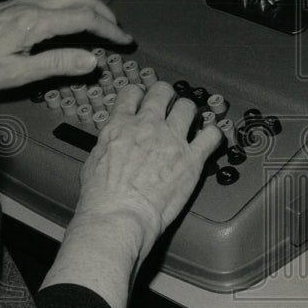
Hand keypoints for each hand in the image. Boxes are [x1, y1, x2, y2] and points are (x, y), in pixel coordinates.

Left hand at [0, 0, 131, 90]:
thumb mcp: (19, 73)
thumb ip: (58, 63)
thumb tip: (92, 60)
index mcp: (36, 22)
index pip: (85, 18)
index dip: (110, 29)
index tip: (124, 41)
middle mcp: (32, 5)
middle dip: (105, 13)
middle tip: (117, 32)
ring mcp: (23, 1)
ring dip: (90, 4)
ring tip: (100, 23)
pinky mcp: (16, 4)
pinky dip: (73, 3)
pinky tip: (72, 18)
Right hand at [74, 82, 222, 259]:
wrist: (119, 216)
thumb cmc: (102, 198)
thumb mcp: (94, 160)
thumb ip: (110, 143)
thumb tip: (114, 143)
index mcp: (120, 125)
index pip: (132, 93)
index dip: (139, 93)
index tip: (144, 98)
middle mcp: (148, 126)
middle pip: (163, 92)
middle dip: (167, 95)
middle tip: (169, 103)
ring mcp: (172, 140)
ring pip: (188, 107)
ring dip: (188, 112)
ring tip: (189, 120)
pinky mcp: (192, 158)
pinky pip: (212, 135)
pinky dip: (213, 134)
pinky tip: (210, 137)